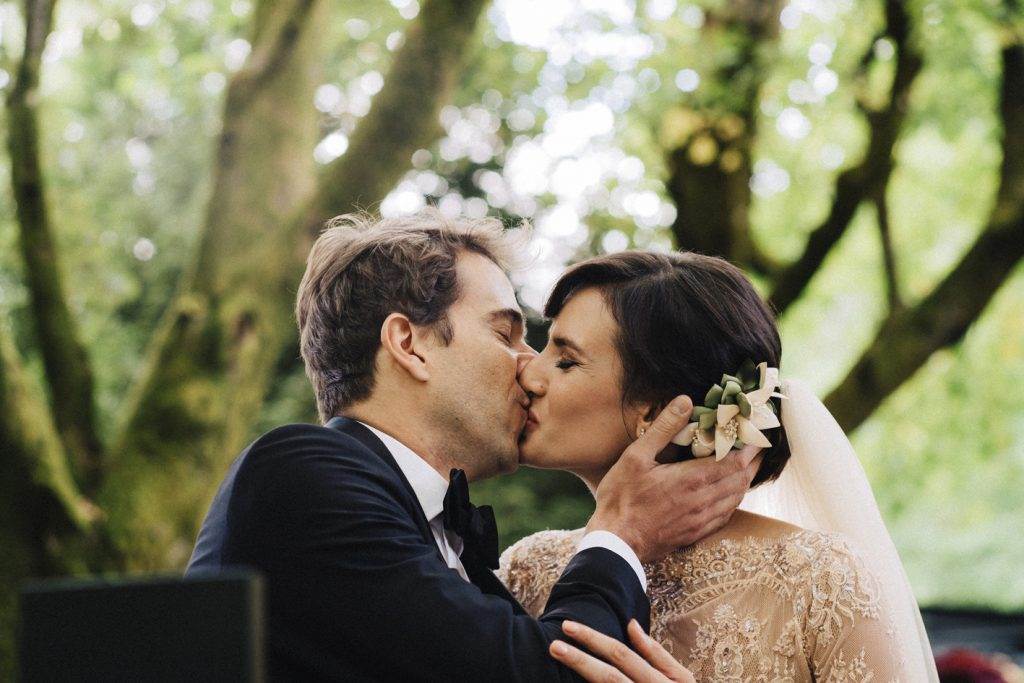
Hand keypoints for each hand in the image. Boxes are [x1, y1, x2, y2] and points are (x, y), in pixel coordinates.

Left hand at [549, 619, 694, 682]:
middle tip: (554, 645)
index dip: (593, 639)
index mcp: (659, 681)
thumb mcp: (680, 679)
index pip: (621, 655)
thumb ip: (656, 653)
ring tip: (560, 661)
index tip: (568, 627)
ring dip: (582, 675)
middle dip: (579, 660)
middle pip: (608, 676)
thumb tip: (630, 624)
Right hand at [587, 395, 761, 562]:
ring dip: (744, 482)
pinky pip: (724, 517)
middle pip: (740, 481)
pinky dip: (733, 502)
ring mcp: (700, 520)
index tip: (756, 436)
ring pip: (735, 500)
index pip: (733, 462)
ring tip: (747, 469)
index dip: (749, 449)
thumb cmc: (621, 497)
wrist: (615, 542)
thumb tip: (685, 402)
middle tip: (756, 449)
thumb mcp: (636, 456)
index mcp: (691, 479)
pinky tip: (729, 498)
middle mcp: (702, 501)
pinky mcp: (694, 534)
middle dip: (752, 463)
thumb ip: (664, 428)